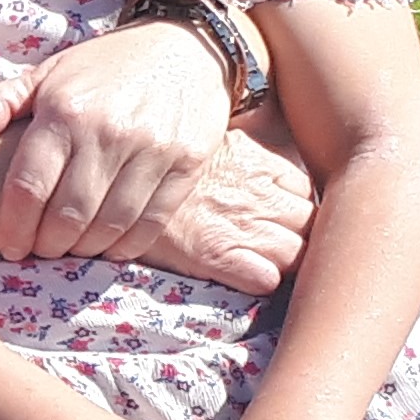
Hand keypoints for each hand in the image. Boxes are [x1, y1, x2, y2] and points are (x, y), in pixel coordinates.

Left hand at [0, 19, 232, 263]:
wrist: (183, 46)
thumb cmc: (103, 67)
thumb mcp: (46, 74)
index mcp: (65, 112)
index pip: (29, 187)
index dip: (14, 228)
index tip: (10, 247)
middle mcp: (108, 132)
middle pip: (68, 214)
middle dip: (48, 245)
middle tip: (41, 250)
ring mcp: (152, 149)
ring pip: (111, 224)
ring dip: (86, 249)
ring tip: (72, 247)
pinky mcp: (187, 163)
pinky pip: (153, 221)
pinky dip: (127, 245)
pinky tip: (110, 246)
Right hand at [114, 130, 315, 295]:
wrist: (109, 180)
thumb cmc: (155, 157)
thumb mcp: (204, 137)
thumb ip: (238, 145)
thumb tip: (259, 137)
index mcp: (257, 162)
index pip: (305, 188)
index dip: (297, 204)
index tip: (282, 213)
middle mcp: (256, 193)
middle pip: (310, 222)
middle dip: (301, 234)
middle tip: (279, 240)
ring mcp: (240, 226)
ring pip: (297, 255)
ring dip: (285, 261)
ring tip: (263, 261)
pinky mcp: (217, 257)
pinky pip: (266, 280)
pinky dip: (263, 282)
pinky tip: (243, 275)